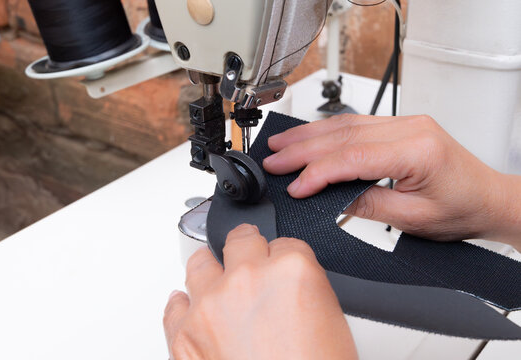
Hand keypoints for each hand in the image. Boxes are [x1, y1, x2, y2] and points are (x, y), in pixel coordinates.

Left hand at [164, 224, 356, 359]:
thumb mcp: (330, 323)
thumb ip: (303, 289)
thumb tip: (287, 285)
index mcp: (292, 271)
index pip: (285, 243)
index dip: (283, 258)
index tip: (280, 267)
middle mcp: (248, 279)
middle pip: (242, 240)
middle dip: (249, 250)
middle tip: (251, 265)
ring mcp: (211, 303)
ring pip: (202, 262)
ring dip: (213, 270)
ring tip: (220, 284)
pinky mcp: (183, 331)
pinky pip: (175, 302)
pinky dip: (185, 304)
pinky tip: (195, 309)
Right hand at [263, 114, 520, 244]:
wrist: (488, 199)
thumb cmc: (462, 209)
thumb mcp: (413, 218)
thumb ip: (368, 204)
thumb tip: (329, 199)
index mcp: (417, 150)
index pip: (353, 157)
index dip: (318, 172)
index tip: (295, 187)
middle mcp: (410, 128)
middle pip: (344, 134)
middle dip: (303, 148)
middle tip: (273, 159)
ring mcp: (405, 123)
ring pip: (346, 124)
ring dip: (310, 134)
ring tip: (282, 144)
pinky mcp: (400, 126)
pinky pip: (357, 124)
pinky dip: (328, 132)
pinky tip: (310, 136)